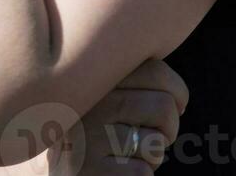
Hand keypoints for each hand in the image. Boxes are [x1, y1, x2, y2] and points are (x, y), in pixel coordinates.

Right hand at [41, 58, 188, 174]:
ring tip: (130, 151)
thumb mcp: (106, 92)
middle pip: (163, 106)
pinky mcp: (89, 172)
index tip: (175, 105)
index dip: (177, 91)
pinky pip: (142, 173)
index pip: (156, 70)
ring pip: (155, 142)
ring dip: (153, 154)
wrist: (57, 169)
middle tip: (154, 134)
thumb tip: (175, 87)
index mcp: (94, 74)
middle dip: (169, 127)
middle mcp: (88, 100)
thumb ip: (131, 75)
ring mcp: (86, 137)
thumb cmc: (96, 127)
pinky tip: (119, 170)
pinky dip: (141, 175)